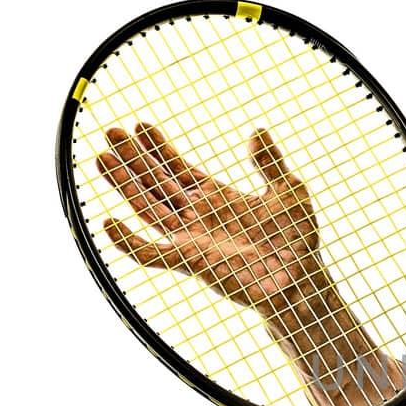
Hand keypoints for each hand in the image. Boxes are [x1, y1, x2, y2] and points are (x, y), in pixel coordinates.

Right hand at [96, 122, 325, 315]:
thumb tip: (257, 131)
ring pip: (147, 207)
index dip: (159, 147)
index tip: (140, 125)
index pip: (178, 168)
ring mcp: (191, 238)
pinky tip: (107, 222)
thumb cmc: (298, 242)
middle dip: (133, 158)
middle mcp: (198, 216)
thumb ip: (270, 163)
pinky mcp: (190, 261)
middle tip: (110, 131)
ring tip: (102, 158)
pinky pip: (150, 253)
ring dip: (124, 184)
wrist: (303, 280)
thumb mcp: (290, 192)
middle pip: (156, 182)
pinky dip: (127, 242)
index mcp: (217, 197)